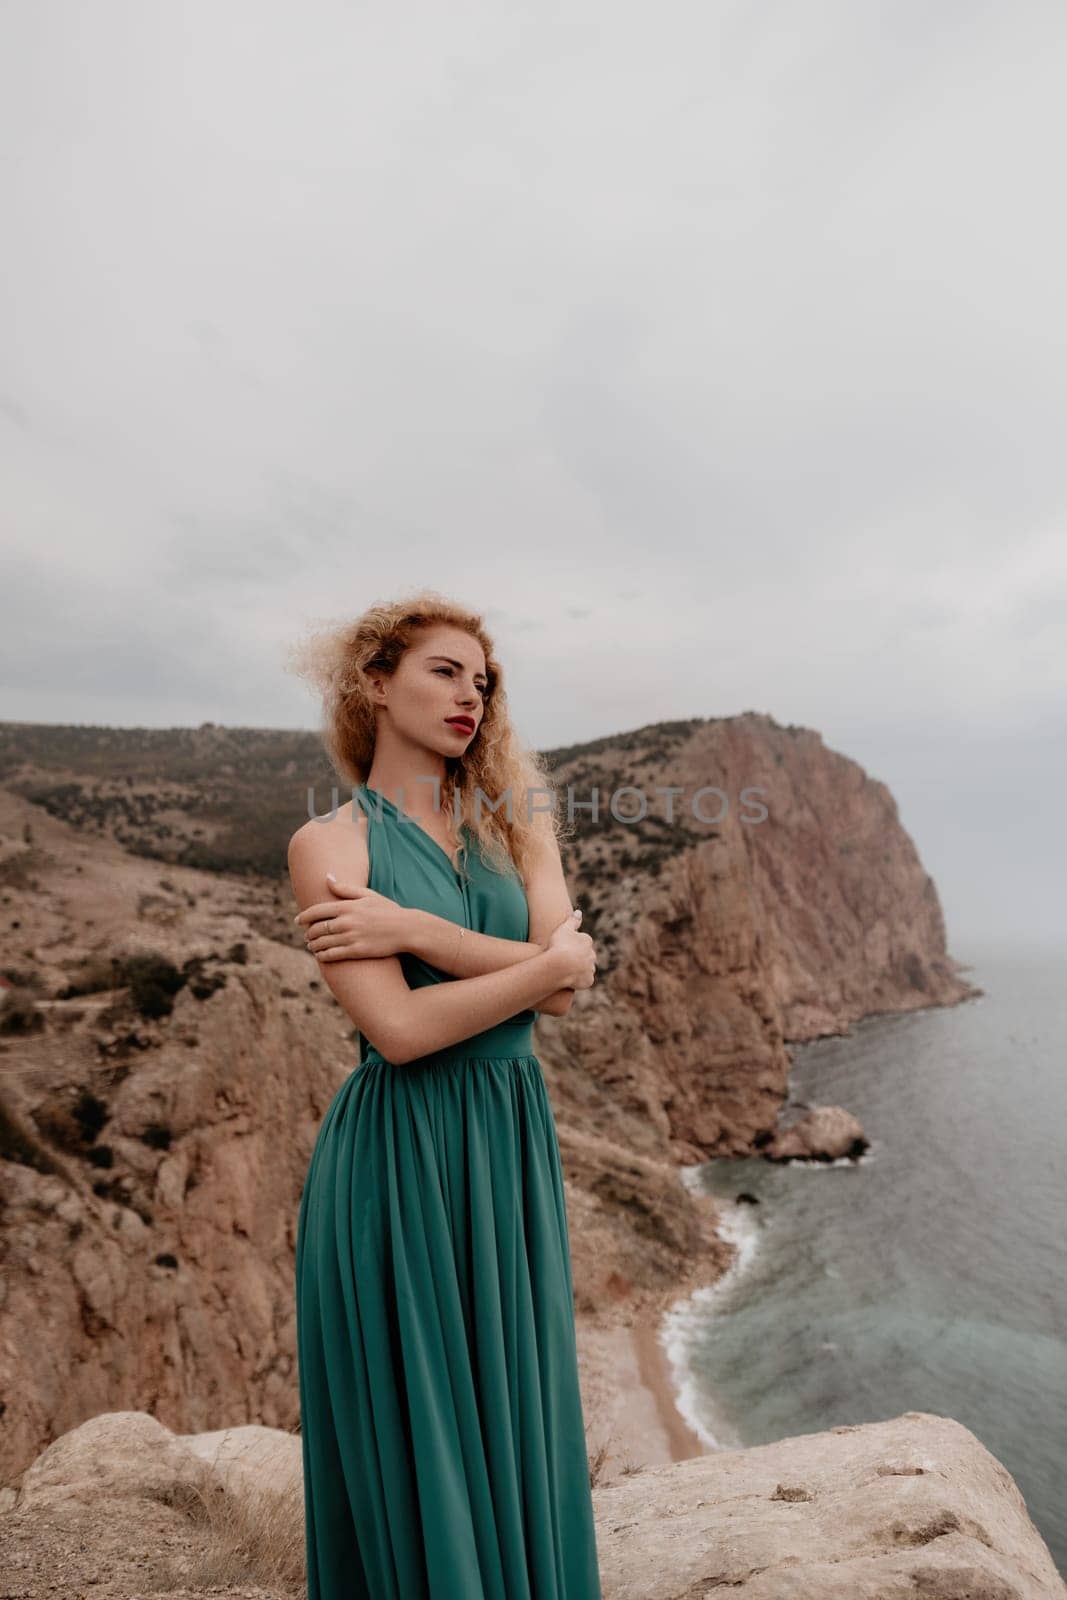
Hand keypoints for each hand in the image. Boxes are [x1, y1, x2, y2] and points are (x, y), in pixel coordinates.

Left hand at [294, 879, 411, 961]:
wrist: (406, 929)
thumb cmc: (388, 910)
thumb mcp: (368, 895)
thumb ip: (345, 888)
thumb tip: (328, 877)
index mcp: (347, 906)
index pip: (316, 911)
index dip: (304, 917)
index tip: (298, 920)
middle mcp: (346, 922)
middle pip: (317, 928)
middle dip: (309, 933)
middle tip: (307, 936)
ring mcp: (351, 937)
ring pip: (322, 943)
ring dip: (313, 945)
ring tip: (312, 946)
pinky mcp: (357, 951)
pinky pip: (332, 955)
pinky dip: (323, 956)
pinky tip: (321, 956)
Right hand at [547, 908, 596, 989]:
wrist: (559, 966)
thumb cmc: (559, 945)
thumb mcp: (564, 929)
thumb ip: (573, 920)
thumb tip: (579, 911)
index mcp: (587, 941)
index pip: (582, 942)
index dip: (572, 945)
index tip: (563, 948)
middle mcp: (592, 954)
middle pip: (586, 955)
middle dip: (578, 957)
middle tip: (564, 960)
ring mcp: (590, 968)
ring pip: (586, 968)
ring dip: (580, 969)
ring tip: (566, 970)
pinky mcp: (588, 980)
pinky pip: (585, 980)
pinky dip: (579, 980)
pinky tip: (570, 979)